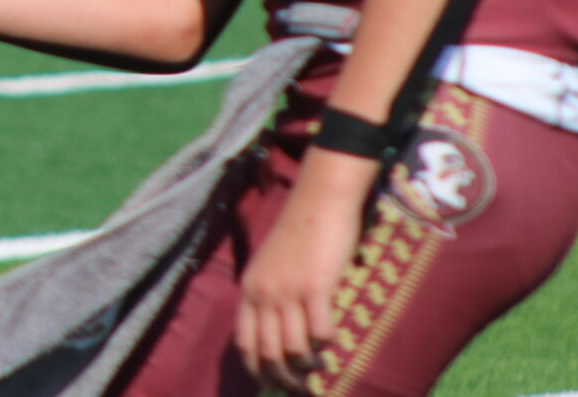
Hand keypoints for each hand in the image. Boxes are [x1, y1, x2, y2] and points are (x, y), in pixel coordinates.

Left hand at [235, 150, 371, 390]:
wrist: (320, 199)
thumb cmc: (300, 232)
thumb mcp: (271, 264)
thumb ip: (270, 293)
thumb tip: (278, 329)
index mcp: (249, 288)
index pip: (244, 343)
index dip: (256, 369)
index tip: (272, 383)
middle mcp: (263, 293)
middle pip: (267, 353)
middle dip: (284, 379)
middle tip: (301, 388)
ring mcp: (288, 291)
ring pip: (293, 349)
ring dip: (308, 365)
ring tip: (320, 365)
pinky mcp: (316, 287)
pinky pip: (320, 332)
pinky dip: (327, 343)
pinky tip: (334, 339)